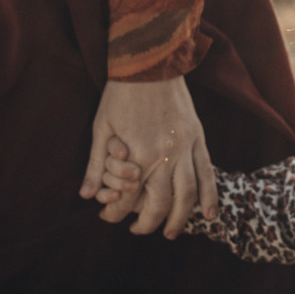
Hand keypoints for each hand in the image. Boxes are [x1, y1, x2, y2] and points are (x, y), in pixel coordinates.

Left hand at [80, 77, 217, 238]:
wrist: (150, 61)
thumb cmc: (120, 94)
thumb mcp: (101, 127)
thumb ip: (96, 164)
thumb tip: (85, 195)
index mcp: (137, 154)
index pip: (126, 198)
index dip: (114, 214)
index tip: (107, 218)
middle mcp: (164, 155)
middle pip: (159, 204)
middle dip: (149, 223)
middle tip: (139, 230)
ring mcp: (185, 147)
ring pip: (187, 195)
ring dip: (180, 219)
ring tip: (170, 232)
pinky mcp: (198, 139)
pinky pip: (207, 174)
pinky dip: (209, 197)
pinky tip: (207, 216)